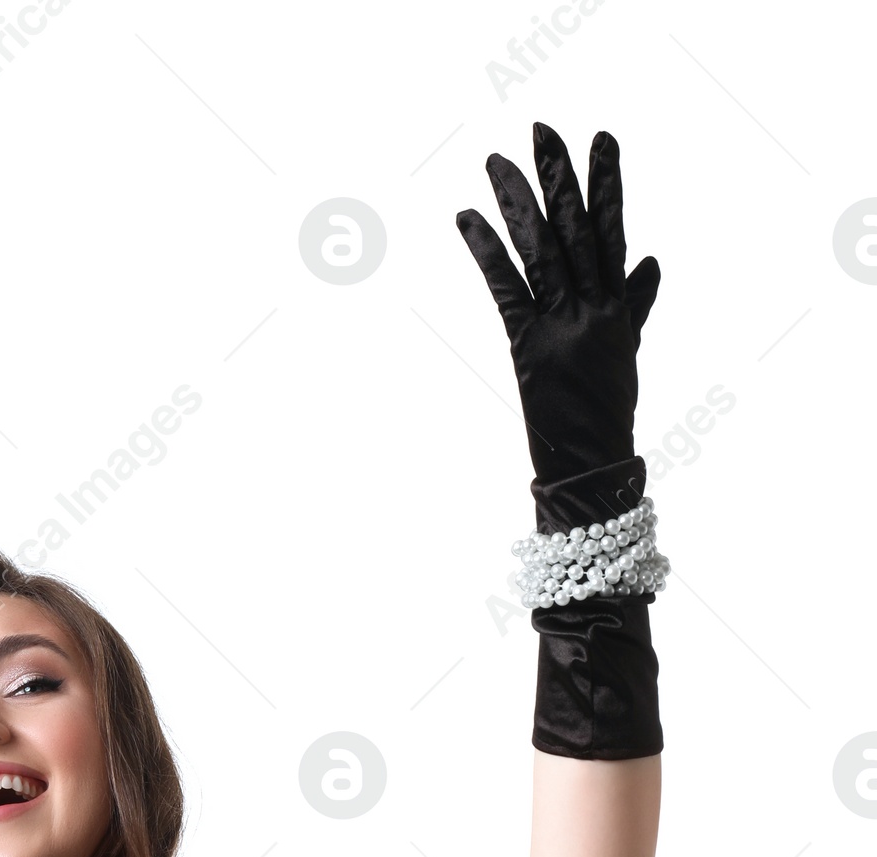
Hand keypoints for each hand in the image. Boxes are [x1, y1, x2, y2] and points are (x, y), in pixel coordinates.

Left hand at [456, 122, 658, 486]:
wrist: (594, 465)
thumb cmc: (607, 413)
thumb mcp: (626, 353)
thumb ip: (634, 305)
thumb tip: (650, 263)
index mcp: (617, 307)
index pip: (612, 231)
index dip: (606, 184)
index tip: (600, 140)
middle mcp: (594, 308)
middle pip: (575, 229)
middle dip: (558, 177)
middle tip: (541, 130)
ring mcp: (563, 326)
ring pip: (541, 249)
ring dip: (517, 202)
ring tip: (496, 162)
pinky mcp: (529, 348)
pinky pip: (506, 289)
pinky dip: (486, 252)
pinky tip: (467, 219)